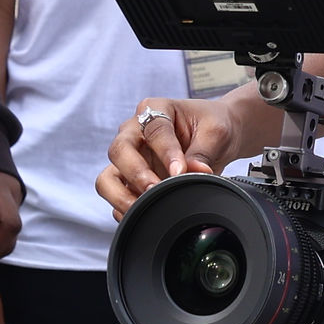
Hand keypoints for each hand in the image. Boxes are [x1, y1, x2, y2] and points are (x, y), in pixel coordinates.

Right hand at [100, 95, 256, 215]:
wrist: (217, 137)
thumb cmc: (213, 126)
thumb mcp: (215, 133)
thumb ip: (202, 152)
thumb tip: (194, 173)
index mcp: (156, 109)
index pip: (154, 129)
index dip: (165, 152)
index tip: (180, 170)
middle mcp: (135, 131)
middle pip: (119, 150)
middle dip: (135, 173)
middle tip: (155, 189)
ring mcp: (130, 158)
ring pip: (107, 178)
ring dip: (121, 195)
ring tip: (144, 208)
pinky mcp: (131, 180)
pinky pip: (117, 197)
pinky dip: (124, 208)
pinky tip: (144, 215)